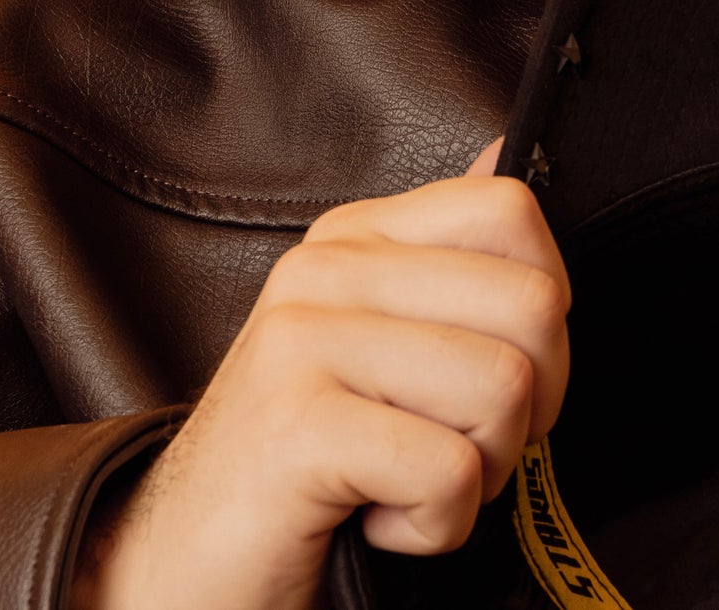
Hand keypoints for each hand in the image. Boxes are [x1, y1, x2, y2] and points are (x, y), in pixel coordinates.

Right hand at [73, 139, 568, 609]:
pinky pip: (449, 470)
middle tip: (455, 446)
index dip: (543, 305)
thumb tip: (498, 151)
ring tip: (406, 483)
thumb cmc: (305, 464)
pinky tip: (375, 520)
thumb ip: (445, 257)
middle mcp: (325, 269)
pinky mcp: (295, 429)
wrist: (175, 571)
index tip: (492, 368)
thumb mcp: (382, 345)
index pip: (510, 210)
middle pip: (531, 304)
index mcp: (354, 235)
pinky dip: (437, 525)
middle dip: (529, 404)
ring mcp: (303, 340)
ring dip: (481, 471)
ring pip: (503, 389)